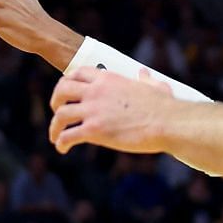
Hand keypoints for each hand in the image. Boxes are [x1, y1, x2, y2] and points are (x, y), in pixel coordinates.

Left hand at [49, 68, 176, 154]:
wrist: (169, 123)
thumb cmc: (165, 107)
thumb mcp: (154, 86)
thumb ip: (145, 79)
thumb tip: (144, 73)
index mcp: (109, 79)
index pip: (78, 73)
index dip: (67, 82)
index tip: (66, 94)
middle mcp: (97, 92)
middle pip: (62, 90)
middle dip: (54, 102)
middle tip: (57, 114)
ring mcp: (94, 110)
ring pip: (60, 115)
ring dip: (54, 127)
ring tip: (56, 137)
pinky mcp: (94, 130)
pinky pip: (67, 137)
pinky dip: (60, 144)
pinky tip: (63, 149)